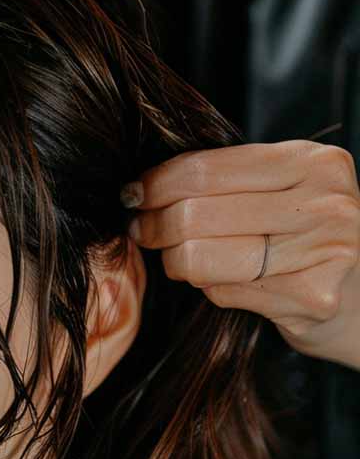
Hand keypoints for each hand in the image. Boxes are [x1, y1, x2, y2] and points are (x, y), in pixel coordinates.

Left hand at [121, 140, 359, 370]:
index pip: (204, 170)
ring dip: (175, 261)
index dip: (156, 184)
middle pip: (193, 215)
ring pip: (199, 257)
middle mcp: (324, 202)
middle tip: (142, 231)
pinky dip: (209, 288)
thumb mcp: (277, 191)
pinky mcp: (311, 296)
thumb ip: (224, 181)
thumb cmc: (303, 237)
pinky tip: (225, 281)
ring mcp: (323, 250)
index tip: (134, 195)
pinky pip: (221, 290)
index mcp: (311, 162)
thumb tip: (141, 187)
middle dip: (154, 226)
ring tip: (179, 258)